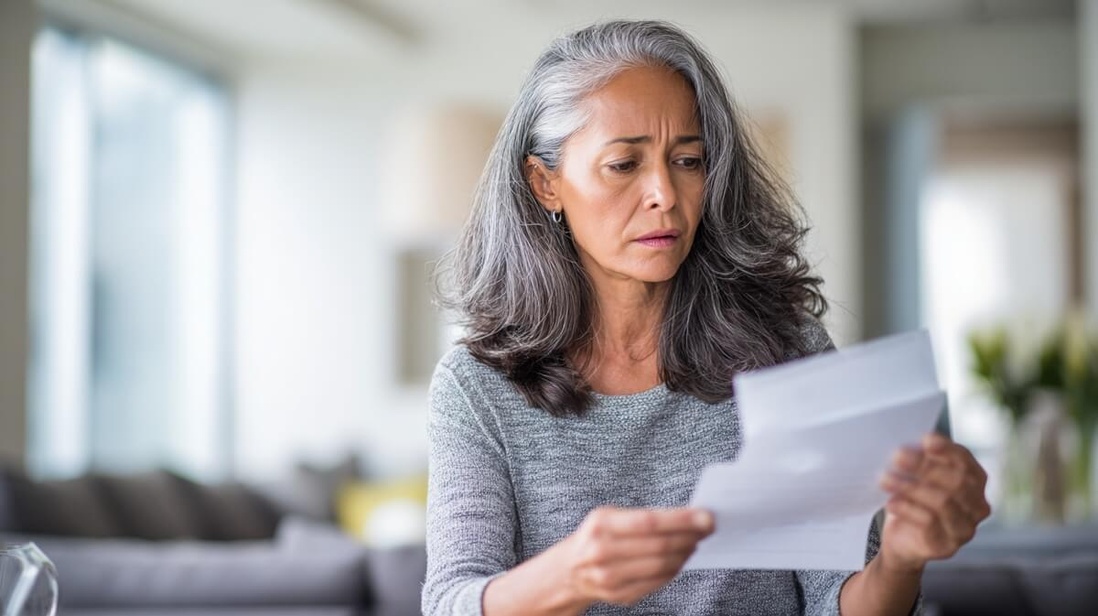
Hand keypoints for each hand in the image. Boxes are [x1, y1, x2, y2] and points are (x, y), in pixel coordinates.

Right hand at [562, 506, 713, 606]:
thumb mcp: (609, 515)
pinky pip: (657, 582)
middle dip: (689, 536)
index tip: (706, 517)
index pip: (649, 522)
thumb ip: (643, 516)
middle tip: (708, 528)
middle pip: (659, 546)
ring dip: (685, 553)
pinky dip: (675, 570)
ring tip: (695, 542)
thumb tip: (688, 517)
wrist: (570, 570)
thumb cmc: (597, 536)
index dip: (681, 520)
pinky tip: (681, 558)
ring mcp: (610, 577)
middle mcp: (602, 552)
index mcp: (601, 525)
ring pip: (661, 566)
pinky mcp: (619, 595)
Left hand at [878, 433, 991, 572]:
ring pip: (942, 501)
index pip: (966, 462)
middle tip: (896, 457)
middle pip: (956, 481)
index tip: (925, 440)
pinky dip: (907, 508)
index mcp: (974, 483)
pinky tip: (891, 502)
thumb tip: (908, 443)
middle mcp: (977, 506)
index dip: (947, 449)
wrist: (900, 540)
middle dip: (924, 466)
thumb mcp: (917, 476)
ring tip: (885, 479)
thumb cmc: (911, 500)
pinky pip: (929, 522)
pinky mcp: (946, 546)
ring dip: (910, 487)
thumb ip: (921, 460)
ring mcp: (965, 529)